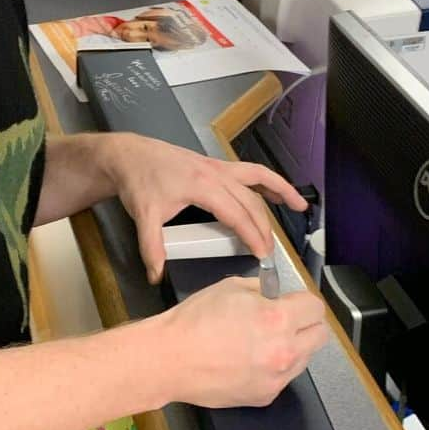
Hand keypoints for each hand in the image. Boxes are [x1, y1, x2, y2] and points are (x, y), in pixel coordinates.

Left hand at [105, 134, 306, 282]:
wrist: (128, 155)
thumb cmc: (138, 180)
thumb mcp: (142, 215)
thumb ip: (151, 246)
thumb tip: (156, 274)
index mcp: (202, 185)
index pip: (237, 214)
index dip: (252, 236)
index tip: (262, 255)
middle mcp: (215, 172)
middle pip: (250, 201)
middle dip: (264, 227)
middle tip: (270, 252)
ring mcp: (216, 166)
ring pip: (257, 177)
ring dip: (279, 190)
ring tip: (299, 205)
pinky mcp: (214, 164)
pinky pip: (248, 171)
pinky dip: (265, 179)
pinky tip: (274, 190)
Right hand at [159, 276, 328, 408]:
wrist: (171, 359)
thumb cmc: (195, 321)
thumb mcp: (231, 287)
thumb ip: (262, 290)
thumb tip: (275, 295)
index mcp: (277, 319)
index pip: (316, 308)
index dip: (302, 301)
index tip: (292, 302)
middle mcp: (284, 351)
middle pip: (320, 335)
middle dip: (305, 323)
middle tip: (284, 319)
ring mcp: (277, 378)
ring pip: (304, 358)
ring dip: (292, 345)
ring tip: (261, 340)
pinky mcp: (266, 396)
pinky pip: (283, 377)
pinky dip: (274, 366)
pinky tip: (248, 359)